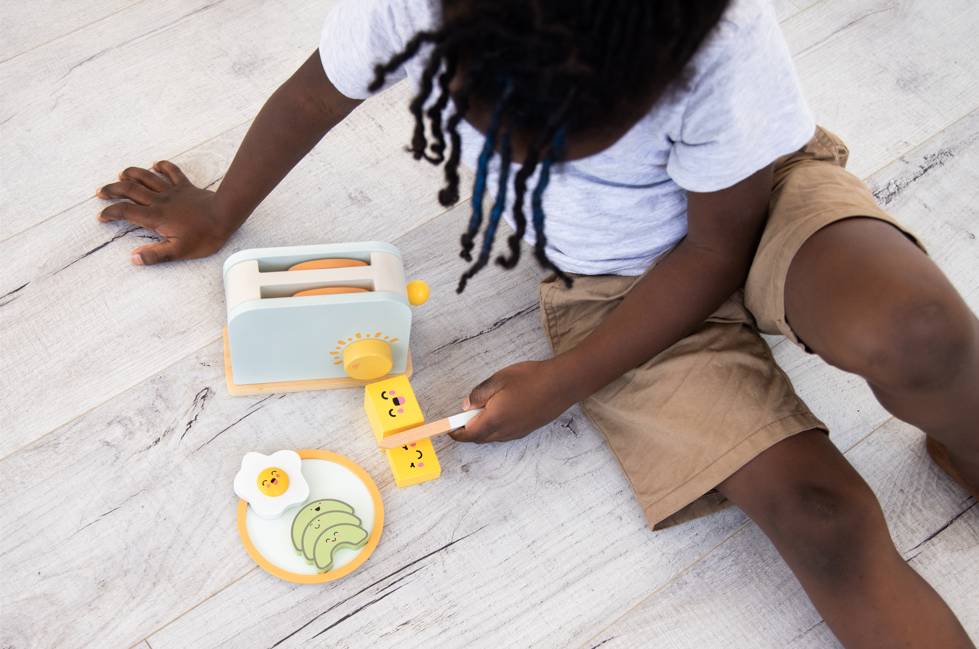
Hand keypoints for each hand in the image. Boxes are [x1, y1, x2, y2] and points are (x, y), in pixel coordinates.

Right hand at [96, 161, 235, 264]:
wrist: (225, 215)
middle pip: (130, 190)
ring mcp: (173, 191)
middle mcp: (160, 200)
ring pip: (147, 177)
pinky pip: (172, 172)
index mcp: (155, 217)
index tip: (101, 217)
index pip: (125, 212)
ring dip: (132, 174)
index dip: (110, 213)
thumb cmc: (204, 236)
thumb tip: (133, 258)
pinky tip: (156, 164)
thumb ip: (155, 255)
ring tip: (121, 174)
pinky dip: (163, 166)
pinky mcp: (186, 186)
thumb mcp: (179, 252)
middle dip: (112, 190)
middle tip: (100, 192)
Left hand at [450, 360, 575, 443]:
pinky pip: (504, 435)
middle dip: (468, 431)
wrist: (562, 384)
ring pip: (492, 438)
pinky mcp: (527, 430)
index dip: (455, 433)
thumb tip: (467, 405)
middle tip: (462, 417)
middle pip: (479, 439)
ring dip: (482, 430)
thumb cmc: (532, 378)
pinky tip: (499, 412)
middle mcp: (505, 430)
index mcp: (494, 418)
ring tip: (482, 410)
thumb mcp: (499, 379)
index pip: (468, 434)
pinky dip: (495, 429)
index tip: (448, 429)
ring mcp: (517, 432)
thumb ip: (479, 394)